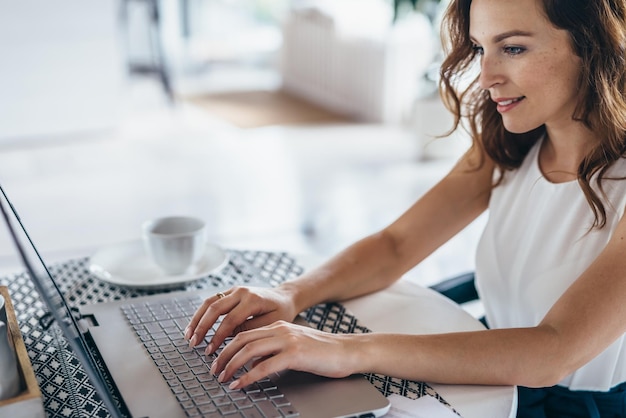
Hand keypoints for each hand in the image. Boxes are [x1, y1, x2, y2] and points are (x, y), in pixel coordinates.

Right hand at [185, 286, 297, 353]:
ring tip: (189, 335)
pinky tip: (195, 325)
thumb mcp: (271, 323)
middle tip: (194, 343)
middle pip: (215, 308)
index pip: (229, 320)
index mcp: (253, 299)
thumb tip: (229, 337)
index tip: (210, 351)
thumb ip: (250, 329)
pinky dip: (201, 313)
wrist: (285, 297)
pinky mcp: (231, 291)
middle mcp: (242, 291)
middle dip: (202, 327)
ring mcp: (235, 289)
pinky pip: (212, 300)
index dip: (218, 337)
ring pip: (209, 302)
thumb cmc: (281, 312)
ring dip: (197, 319)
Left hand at [210, 320, 360, 388]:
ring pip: (249, 350)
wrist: (348, 351)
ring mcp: (287, 340)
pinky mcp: (295, 354)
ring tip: (223, 378)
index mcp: (279, 326)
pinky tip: (241, 384)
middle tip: (214, 370)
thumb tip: (253, 364)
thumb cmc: (324, 352)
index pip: (245, 333)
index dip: (227, 346)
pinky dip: (248, 377)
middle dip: (224, 356)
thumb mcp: (295, 346)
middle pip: (242, 340)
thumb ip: (274, 351)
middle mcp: (280, 330)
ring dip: (231, 365)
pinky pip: (264, 366)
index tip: (218, 360)